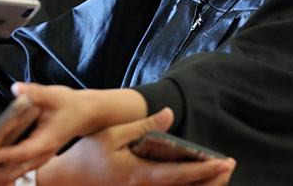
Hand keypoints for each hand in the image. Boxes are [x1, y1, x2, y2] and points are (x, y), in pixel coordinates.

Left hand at [0, 83, 148, 170]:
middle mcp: (39, 156)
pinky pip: (9, 173)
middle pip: (10, 174)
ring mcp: (34, 161)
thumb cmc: (68, 105)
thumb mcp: (55, 95)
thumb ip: (35, 93)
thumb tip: (17, 89)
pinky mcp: (30, 159)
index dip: (1, 155)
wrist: (84, 115)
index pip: (21, 153)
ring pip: (7, 177)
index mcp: (45, 143)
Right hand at [0, 108, 235, 184]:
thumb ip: (142, 125)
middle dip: (211, 181)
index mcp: (140, 175)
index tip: (226, 162)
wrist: (64, 182)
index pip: (181, 174)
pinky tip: (190, 179)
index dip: (207, 169)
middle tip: (228, 168)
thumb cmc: (85, 157)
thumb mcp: (112, 134)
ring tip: (216, 174)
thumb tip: (169, 115)